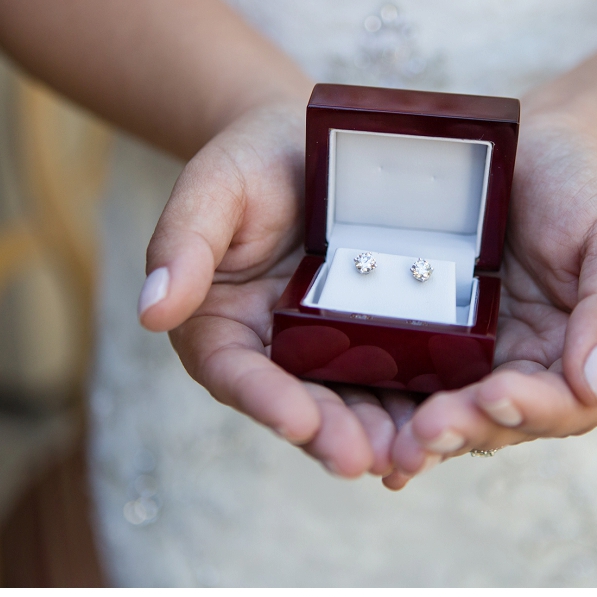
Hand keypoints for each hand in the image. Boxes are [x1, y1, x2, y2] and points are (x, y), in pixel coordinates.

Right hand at [140, 102, 401, 478]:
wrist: (309, 137)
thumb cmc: (251, 160)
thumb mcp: (214, 187)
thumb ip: (184, 243)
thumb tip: (152, 310)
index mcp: (223, 324)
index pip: (235, 372)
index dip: (263, 399)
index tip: (294, 421)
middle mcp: (276, 348)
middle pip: (298, 400)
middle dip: (330, 432)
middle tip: (363, 459)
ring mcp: (331, 343)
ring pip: (352, 397)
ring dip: (378, 430)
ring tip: (408, 452)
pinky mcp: (379, 331)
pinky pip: (398, 369)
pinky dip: (417, 395)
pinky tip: (444, 413)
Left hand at [385, 113, 596, 485]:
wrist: (535, 147)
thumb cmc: (586, 186)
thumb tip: (594, 383)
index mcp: (595, 357)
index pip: (570, 403)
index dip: (534, 409)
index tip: (496, 396)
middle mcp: (538, 370)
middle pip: (504, 419)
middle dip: (467, 427)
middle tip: (427, 431)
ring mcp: (485, 356)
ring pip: (457, 410)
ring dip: (428, 433)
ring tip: (396, 443)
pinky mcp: (440, 337)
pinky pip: (418, 376)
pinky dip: (395, 403)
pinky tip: (365, 420)